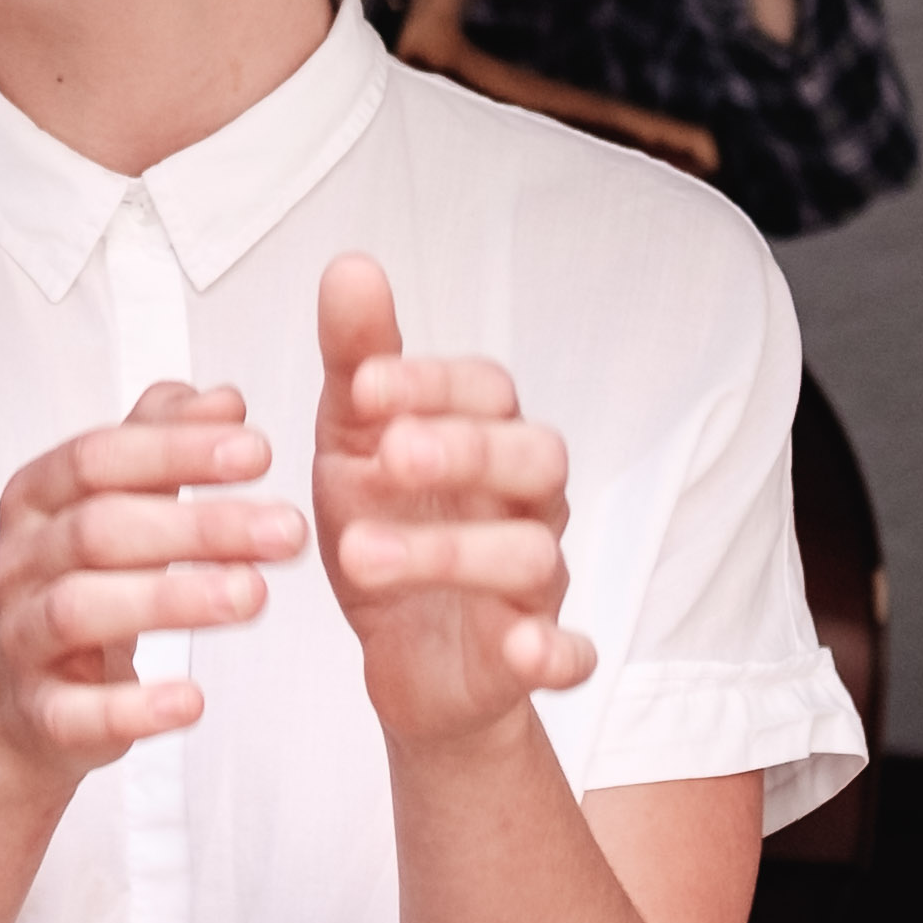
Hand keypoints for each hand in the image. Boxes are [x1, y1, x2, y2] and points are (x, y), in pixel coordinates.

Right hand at [0, 382, 308, 781]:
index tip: (258, 450)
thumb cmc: (76, 585)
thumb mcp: (112, 504)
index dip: (177, 451)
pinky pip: (77, 712)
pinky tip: (192, 701)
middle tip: (286, 530)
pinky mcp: (39, 713)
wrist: (13, 700)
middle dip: (198, 526)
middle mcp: (20, 561)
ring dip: (172, 600)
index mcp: (37, 498)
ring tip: (253, 596)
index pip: (100, 458)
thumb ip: (162, 445)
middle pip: (99, 529)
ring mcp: (21, 638)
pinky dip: (135, 708)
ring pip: (82, 609)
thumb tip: (223, 399)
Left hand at [313, 254, 592, 751]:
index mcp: (487, 439)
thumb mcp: (354, 444)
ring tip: (358, 553)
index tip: (364, 386)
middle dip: (465, 451)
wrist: (403, 657)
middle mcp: (526, 502)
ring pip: (532, 555)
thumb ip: (357, 361)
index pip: (487, 389)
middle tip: (388, 456)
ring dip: (452, 553)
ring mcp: (536, 581)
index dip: (431, 383)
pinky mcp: (534, 655)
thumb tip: (350, 265)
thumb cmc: (390, 527)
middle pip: (534, 458)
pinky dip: (558, 654)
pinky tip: (523, 650)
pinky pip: (572, 654)